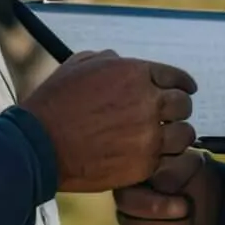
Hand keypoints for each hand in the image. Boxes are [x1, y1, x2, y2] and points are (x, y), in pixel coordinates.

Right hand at [18, 50, 197, 192]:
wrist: (39, 144)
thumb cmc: (55, 102)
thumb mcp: (80, 65)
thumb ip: (111, 60)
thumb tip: (124, 62)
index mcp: (135, 72)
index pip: (177, 77)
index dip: (183, 84)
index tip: (185, 90)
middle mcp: (147, 101)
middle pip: (184, 106)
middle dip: (178, 110)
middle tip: (170, 117)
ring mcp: (147, 134)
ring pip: (184, 135)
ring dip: (176, 136)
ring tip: (166, 140)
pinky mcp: (143, 164)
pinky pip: (169, 161)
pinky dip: (165, 160)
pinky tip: (154, 158)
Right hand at [114, 149, 218, 224]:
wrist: (215, 209)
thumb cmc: (198, 181)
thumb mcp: (193, 166)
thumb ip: (175, 170)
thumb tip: (159, 185)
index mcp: (131, 184)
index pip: (126, 200)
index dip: (156, 207)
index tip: (184, 206)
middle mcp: (124, 211)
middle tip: (189, 215)